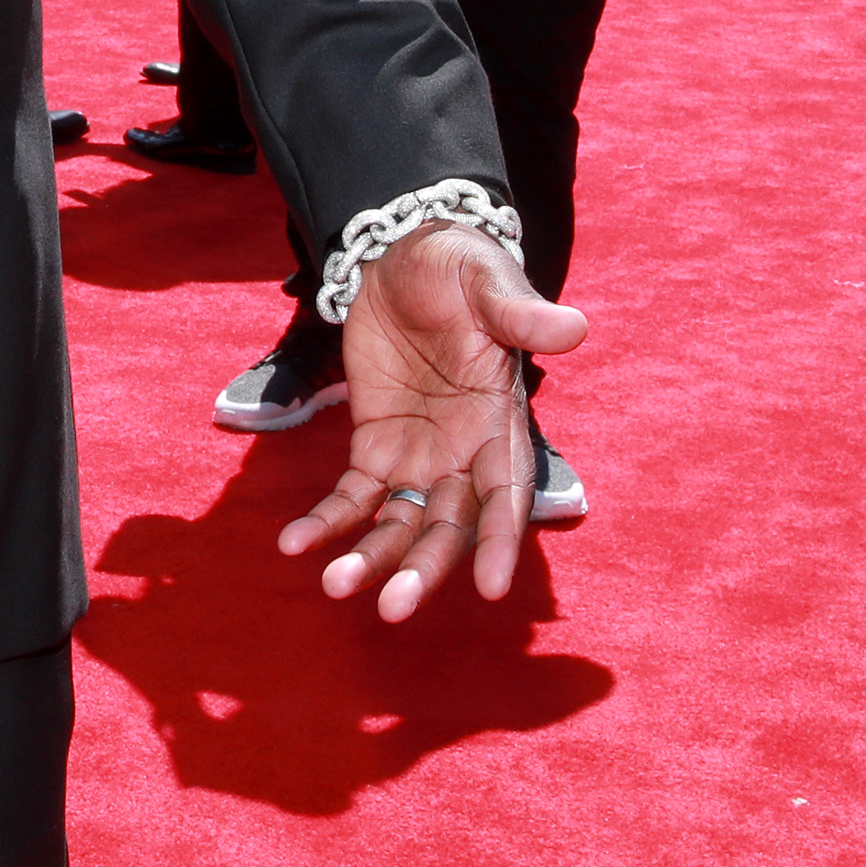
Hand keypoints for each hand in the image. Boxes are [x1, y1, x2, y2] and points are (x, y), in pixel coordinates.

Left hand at [281, 220, 588, 619]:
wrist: (403, 258)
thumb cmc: (458, 270)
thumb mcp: (485, 282)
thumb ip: (519, 314)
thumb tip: (572, 328)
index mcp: (499, 422)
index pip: (505, 493)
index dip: (499, 540)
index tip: (489, 588)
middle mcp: (462, 453)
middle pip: (448, 525)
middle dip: (423, 568)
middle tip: (391, 608)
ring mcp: (417, 456)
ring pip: (399, 523)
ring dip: (371, 558)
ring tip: (333, 585)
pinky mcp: (373, 447)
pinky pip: (350, 496)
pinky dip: (325, 522)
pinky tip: (293, 545)